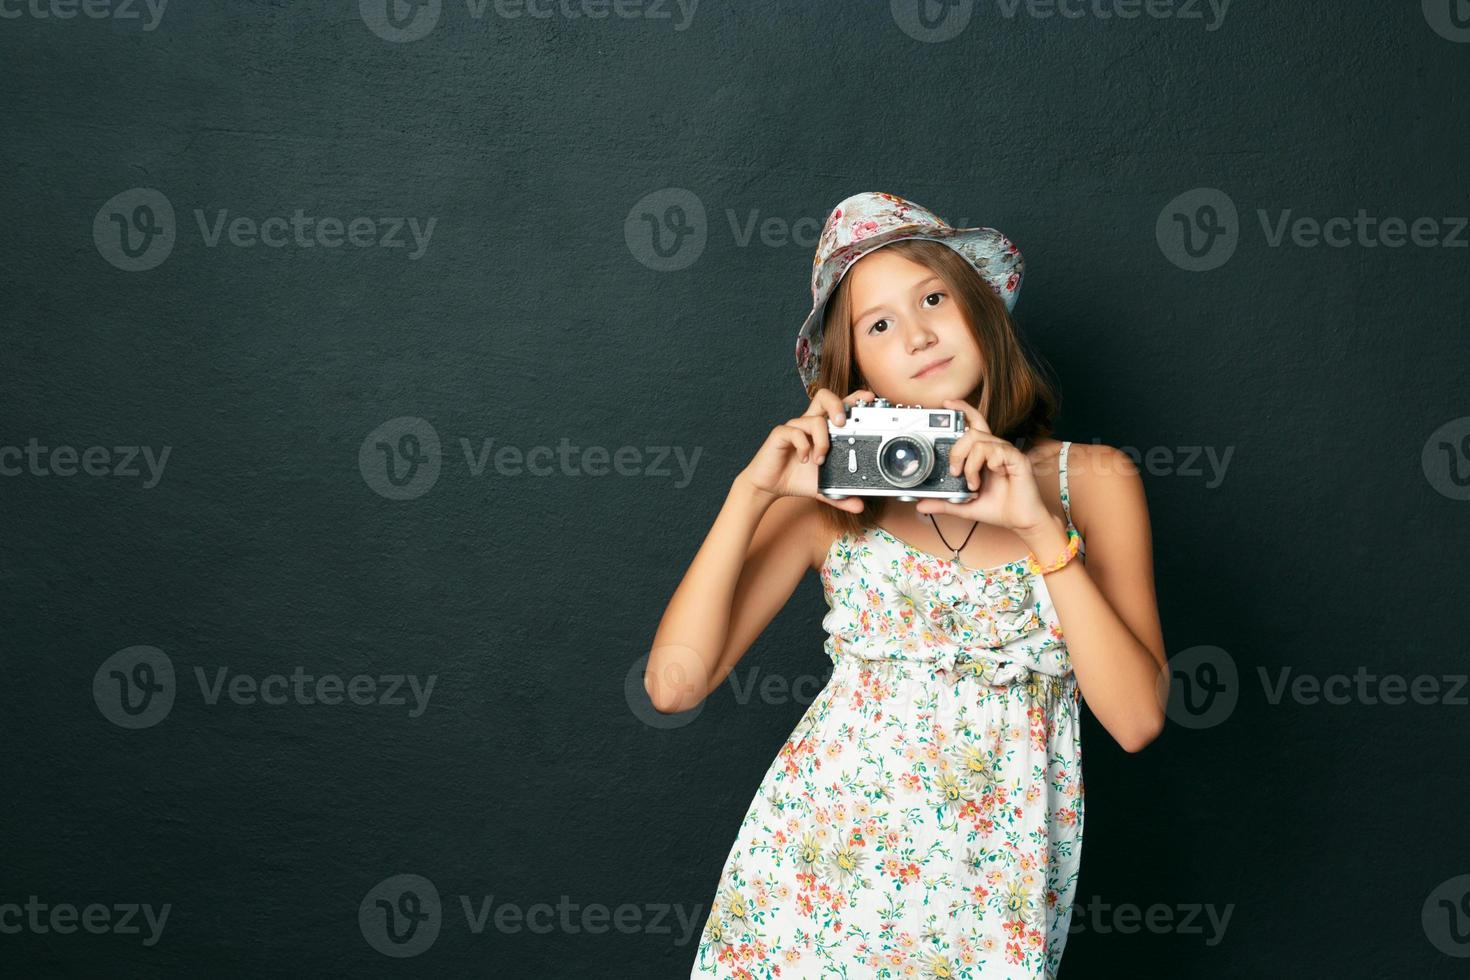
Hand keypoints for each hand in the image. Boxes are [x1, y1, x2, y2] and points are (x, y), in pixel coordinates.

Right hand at [737, 387, 874, 512]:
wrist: (768, 486)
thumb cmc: (795, 478)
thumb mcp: (823, 488)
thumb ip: (841, 496)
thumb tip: (860, 506)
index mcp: (821, 431)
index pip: (838, 407)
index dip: (852, 399)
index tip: (868, 398)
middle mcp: (808, 424)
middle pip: (824, 397)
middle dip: (837, 405)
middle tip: (843, 424)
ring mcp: (795, 427)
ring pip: (814, 420)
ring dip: (822, 441)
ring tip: (820, 460)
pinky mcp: (780, 434)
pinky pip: (795, 432)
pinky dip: (803, 446)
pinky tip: (804, 460)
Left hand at [914, 399, 1053, 532]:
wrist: (1020, 521)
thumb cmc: (997, 508)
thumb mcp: (963, 506)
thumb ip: (943, 503)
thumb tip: (920, 505)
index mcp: (983, 455)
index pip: (973, 425)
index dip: (963, 410)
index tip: (946, 404)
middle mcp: (994, 449)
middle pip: (971, 432)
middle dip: (957, 451)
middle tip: (955, 472)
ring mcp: (1006, 452)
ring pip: (980, 442)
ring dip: (971, 465)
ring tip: (974, 484)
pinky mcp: (1017, 458)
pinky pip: (996, 451)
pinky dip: (988, 464)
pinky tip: (994, 476)